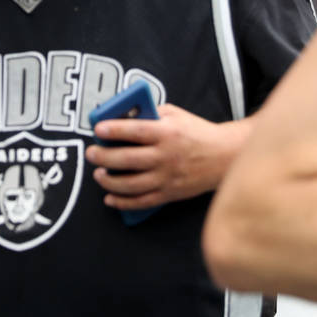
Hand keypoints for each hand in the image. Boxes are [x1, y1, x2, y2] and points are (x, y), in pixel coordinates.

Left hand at [84, 104, 248, 210]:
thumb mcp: (174, 113)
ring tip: (98, 174)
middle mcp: (166, 156)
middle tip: (91, 153)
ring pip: (131, 185)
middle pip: (128, 159)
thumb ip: (149, 113)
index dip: (114, 130)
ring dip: (109, 182)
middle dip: (103, 157)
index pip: (135, 131)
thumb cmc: (196, 131)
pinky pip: (142, 202)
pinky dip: (123, 203)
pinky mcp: (170, 194)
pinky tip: (110, 199)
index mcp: (167, 133)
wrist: (225, 156)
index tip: (98, 129)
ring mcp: (168, 178)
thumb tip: (121, 116)